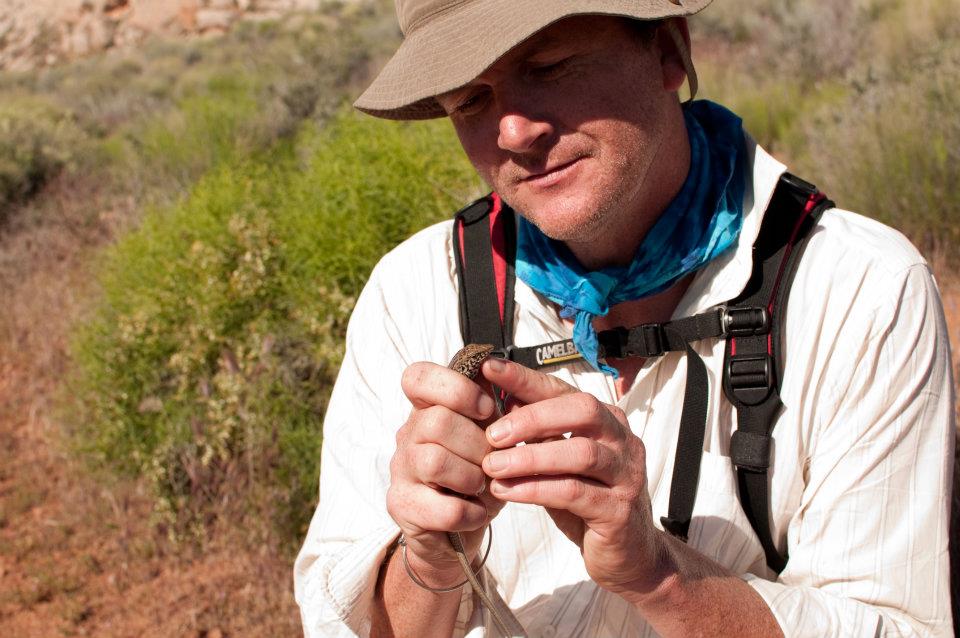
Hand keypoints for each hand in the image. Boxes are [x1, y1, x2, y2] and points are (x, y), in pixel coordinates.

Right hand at [386, 360, 505, 587]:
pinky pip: (445, 508)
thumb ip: (494, 411)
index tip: (486, 408)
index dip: (455, 388)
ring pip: (435, 461)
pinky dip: (472, 513)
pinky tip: (477, 513)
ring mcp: (400, 471)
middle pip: (437, 422)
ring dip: (472, 478)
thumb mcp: (491, 440)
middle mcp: (407, 436)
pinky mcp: (402, 506)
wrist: (457, 534)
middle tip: (492, 462)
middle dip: (478, 445)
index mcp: (427, 410)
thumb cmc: (477, 478)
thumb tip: (502, 373)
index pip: (417, 378)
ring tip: (482, 487)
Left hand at [480, 357, 669, 599]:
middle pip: (581, 411)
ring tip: (493, 465)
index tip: (490, 368)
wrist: (628, 557)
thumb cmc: (588, 504)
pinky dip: (536, 489)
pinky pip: (575, 492)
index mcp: (607, 421)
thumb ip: (539, 436)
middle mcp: (622, 441)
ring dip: (530, 457)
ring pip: (579, 453)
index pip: (564, 390)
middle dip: (533, 418)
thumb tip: (499, 402)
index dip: (526, 379)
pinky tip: (506, 491)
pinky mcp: (620, 511)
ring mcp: (626, 475)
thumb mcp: (560, 464)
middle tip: (493, 433)